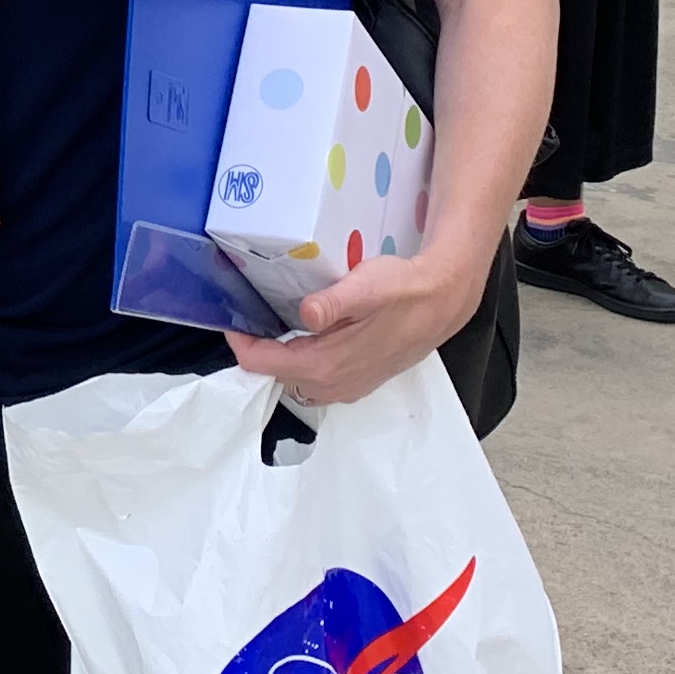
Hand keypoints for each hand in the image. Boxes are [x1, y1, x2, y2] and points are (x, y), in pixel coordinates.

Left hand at [226, 242, 481, 408]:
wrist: (443, 303)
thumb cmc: (404, 290)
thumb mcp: (368, 286)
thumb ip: (335, 301)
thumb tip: (306, 312)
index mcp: (328, 364)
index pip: (264, 365)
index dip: (241, 344)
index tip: (231, 318)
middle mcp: (334, 385)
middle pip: (276, 375)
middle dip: (257, 350)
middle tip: (247, 316)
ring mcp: (347, 387)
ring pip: (295, 380)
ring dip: (278, 358)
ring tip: (268, 324)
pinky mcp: (359, 381)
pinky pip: (316, 379)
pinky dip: (300, 361)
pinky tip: (302, 335)